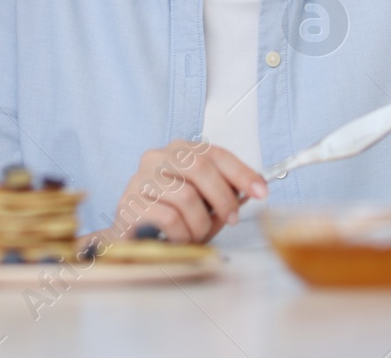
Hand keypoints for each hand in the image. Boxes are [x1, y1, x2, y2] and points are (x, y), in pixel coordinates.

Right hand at [104, 140, 267, 244]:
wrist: (132, 239)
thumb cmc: (172, 218)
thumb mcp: (204, 204)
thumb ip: (225, 194)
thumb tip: (254, 189)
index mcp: (178, 151)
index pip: (215, 153)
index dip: (242, 172)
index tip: (261, 191)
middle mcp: (156, 158)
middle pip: (200, 168)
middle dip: (223, 198)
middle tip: (231, 219)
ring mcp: (139, 179)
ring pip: (186, 197)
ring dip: (200, 224)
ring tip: (197, 235)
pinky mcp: (129, 203)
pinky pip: (169, 218)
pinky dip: (182, 234)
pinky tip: (179, 239)